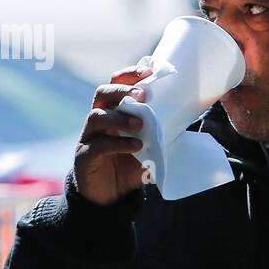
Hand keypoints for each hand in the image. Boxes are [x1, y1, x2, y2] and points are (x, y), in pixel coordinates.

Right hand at [73, 61, 152, 205]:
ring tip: (140, 124)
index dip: (129, 75)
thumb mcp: (147, 146)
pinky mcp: (85, 156)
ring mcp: (88, 137)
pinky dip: (118, 143)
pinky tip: (136, 146)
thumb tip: (184, 117)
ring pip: (96, 116)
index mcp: (112, 112)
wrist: (109, 197)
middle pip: (102, 93)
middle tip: (143, 96)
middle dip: (122, 91)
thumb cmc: (127, 166)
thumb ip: (158, 131)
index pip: (115, 85)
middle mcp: (97, 120)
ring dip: (120, 117)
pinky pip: (99, 145)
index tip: (148, 71)